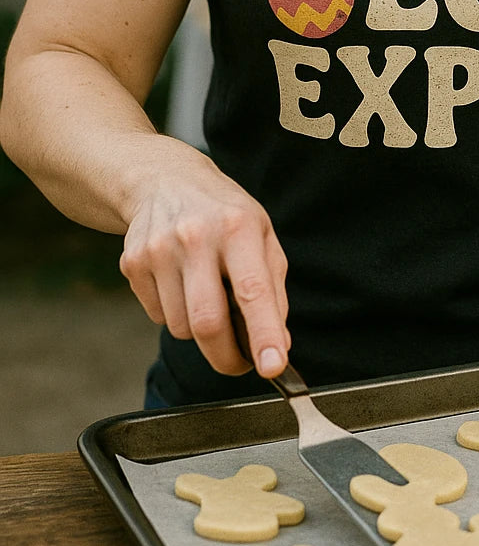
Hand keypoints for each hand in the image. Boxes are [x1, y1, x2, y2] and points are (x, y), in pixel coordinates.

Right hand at [119, 151, 289, 378]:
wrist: (164, 180)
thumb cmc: (223, 213)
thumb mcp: (262, 235)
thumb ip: (273, 290)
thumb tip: (279, 344)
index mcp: (238, 227)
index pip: (253, 291)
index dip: (264, 334)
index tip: (274, 366)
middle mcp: (196, 236)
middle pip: (207, 322)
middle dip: (226, 357)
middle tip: (240, 363)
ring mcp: (159, 249)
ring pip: (182, 328)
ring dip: (200, 331)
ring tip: (207, 296)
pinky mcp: (132, 262)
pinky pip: (158, 317)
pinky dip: (175, 315)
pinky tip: (180, 283)